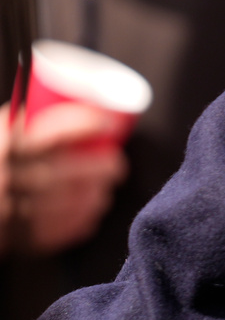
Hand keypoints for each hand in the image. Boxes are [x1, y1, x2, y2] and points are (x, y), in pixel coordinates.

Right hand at [1, 102, 127, 256]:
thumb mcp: (4, 126)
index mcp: (1, 141)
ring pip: (54, 205)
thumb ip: (28, 110)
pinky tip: (89, 213)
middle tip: (117, 165)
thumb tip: (76, 82)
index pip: (45, 131)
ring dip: (90, 197)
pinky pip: (45, 234)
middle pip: (57, 173)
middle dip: (96, 169)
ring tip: (105, 188)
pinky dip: (73, 223)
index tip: (109, 121)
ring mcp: (1, 209)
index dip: (83, 124)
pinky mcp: (6, 237)